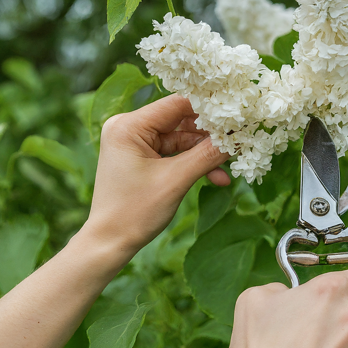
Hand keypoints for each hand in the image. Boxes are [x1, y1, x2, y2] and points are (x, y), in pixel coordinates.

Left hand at [85, 94, 229, 254]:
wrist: (111, 242)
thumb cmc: (135, 211)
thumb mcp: (175, 180)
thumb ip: (206, 156)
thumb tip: (236, 137)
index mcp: (129, 126)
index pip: (177, 104)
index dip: (208, 109)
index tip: (235, 115)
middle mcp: (130, 128)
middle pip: (180, 121)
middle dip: (209, 136)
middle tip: (237, 141)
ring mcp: (136, 144)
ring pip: (181, 140)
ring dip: (204, 154)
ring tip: (229, 165)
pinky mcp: (142, 159)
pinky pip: (174, 154)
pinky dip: (193, 164)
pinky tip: (216, 177)